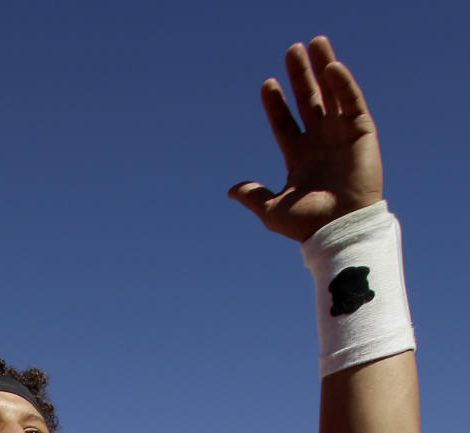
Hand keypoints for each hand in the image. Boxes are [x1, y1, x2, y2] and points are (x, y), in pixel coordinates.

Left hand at [229, 36, 382, 241]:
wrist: (339, 229)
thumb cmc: (308, 224)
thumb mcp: (273, 210)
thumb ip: (254, 195)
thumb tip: (231, 190)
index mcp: (300, 158)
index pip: (285, 123)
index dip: (277, 104)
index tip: (268, 84)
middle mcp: (320, 143)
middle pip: (309, 101)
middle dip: (300, 76)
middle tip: (292, 50)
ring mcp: (342, 136)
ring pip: (332, 94)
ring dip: (323, 68)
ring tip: (315, 43)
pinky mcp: (362, 133)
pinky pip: (353, 102)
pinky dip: (344, 84)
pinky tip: (331, 66)